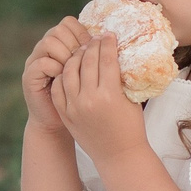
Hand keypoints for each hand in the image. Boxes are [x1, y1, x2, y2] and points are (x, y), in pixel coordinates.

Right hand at [22, 17, 90, 137]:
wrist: (58, 125)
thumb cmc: (82, 103)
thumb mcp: (92, 77)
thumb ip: (96, 60)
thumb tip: (117, 44)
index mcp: (61, 46)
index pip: (68, 23)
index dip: (83, 32)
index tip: (97, 47)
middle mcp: (45, 50)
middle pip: (59, 29)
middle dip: (76, 43)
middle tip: (88, 59)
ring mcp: (35, 62)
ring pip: (50, 42)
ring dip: (66, 54)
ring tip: (77, 69)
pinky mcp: (29, 77)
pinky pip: (43, 63)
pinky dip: (56, 68)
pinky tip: (67, 79)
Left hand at [51, 33, 147, 161]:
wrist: (118, 155)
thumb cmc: (131, 126)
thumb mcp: (131, 99)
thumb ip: (121, 77)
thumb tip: (115, 53)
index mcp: (110, 95)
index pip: (106, 59)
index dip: (107, 44)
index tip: (108, 34)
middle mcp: (89, 99)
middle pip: (87, 61)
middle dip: (92, 46)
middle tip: (96, 39)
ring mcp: (74, 107)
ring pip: (69, 71)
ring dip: (76, 57)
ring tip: (82, 51)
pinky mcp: (65, 113)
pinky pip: (59, 87)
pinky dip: (63, 75)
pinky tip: (70, 68)